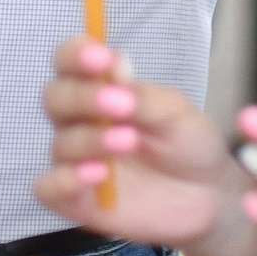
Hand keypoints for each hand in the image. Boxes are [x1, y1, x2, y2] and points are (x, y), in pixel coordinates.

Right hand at [34, 40, 237, 249]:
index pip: (68, 62)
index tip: (101, 58)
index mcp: (99, 89)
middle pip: (54, 99)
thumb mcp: (177, 115)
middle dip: (83, 98)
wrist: (208, 196)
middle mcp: (80, 122)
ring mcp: (76, 161)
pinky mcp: (77, 200)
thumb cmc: (188, 144)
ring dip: (90, 139)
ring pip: (60, 144)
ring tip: (129, 141)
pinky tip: (97, 175)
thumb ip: (144, 95)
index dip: (75, 55)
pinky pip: (48, 189)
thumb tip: (116, 63)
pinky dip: (64, 180)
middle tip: (122, 104)